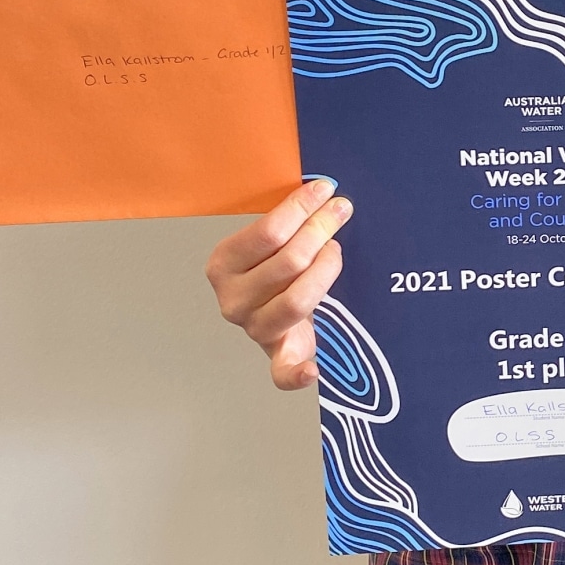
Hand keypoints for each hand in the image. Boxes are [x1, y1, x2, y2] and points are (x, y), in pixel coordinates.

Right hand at [205, 179, 352, 389]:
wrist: (269, 307)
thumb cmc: (272, 265)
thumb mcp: (266, 241)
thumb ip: (286, 220)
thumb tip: (323, 191)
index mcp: (223, 264)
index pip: (268, 232)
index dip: (301, 208)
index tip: (325, 190)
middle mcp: (233, 300)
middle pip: (288, 262)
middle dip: (320, 230)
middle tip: (340, 211)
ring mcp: (254, 330)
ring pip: (297, 299)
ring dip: (325, 269)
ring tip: (335, 250)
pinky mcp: (276, 357)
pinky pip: (283, 372)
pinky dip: (298, 374)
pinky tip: (313, 370)